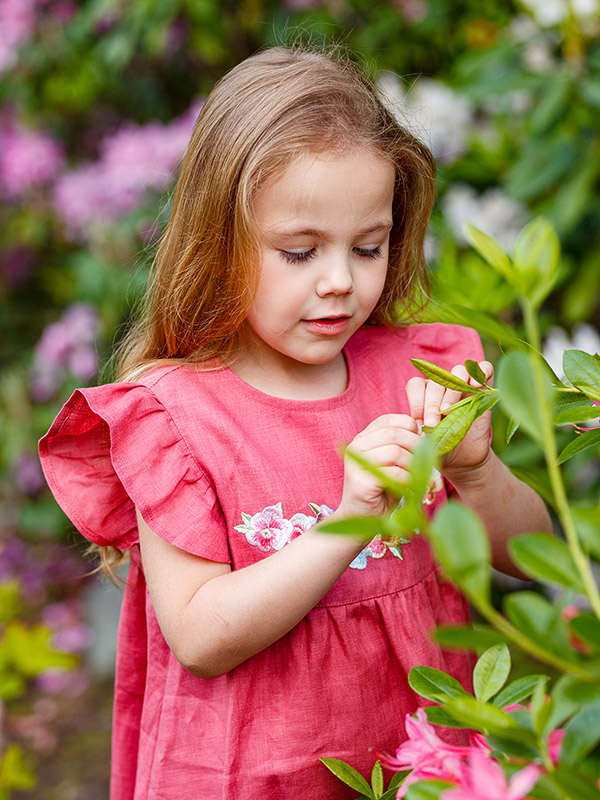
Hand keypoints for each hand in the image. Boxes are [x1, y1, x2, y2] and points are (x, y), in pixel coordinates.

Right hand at [337, 414, 420, 518]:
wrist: (361, 519)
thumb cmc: (382, 491)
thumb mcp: (394, 464)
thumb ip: (404, 447)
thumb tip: (425, 434)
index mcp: (363, 438)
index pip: (389, 420)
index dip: (410, 427)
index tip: (421, 441)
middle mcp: (356, 447)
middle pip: (393, 434)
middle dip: (416, 445)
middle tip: (425, 460)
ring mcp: (356, 463)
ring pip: (395, 452)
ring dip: (413, 464)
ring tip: (416, 476)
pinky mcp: (360, 481)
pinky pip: (394, 473)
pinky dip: (408, 480)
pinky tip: (409, 487)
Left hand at [406, 361, 493, 477]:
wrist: (462, 459)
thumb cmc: (439, 447)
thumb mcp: (426, 440)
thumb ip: (420, 429)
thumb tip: (417, 422)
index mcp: (424, 394)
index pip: (416, 385)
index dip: (417, 402)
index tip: (421, 423)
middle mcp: (443, 386)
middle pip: (436, 381)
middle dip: (432, 403)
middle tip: (434, 423)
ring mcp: (465, 385)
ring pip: (458, 371)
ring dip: (452, 391)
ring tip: (449, 411)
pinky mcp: (484, 388)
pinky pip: (485, 368)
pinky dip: (481, 372)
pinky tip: (475, 386)